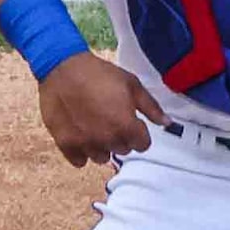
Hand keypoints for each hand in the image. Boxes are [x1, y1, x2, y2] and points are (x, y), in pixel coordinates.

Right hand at [38, 52, 162, 166]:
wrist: (62, 68)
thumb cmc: (100, 74)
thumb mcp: (132, 84)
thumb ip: (151, 107)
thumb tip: (167, 123)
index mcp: (126, 126)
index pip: (143, 145)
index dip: (139, 132)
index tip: (132, 122)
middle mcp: (107, 139)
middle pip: (123, 149)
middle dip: (121, 137)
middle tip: (111, 118)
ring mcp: (85, 144)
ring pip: (102, 157)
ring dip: (102, 145)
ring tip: (95, 126)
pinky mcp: (66, 145)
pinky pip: (80, 161)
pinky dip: (82, 151)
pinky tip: (81, 134)